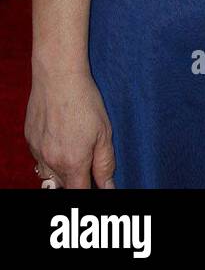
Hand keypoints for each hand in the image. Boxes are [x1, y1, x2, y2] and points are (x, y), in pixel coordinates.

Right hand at [25, 66, 115, 188]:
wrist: (58, 78)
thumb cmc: (85, 102)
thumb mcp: (104, 134)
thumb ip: (105, 164)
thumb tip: (108, 187)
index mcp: (72, 163)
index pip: (79, 192)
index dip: (90, 190)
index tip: (98, 184)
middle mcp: (50, 162)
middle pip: (63, 185)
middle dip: (76, 179)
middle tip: (89, 161)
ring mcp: (36, 151)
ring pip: (49, 173)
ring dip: (62, 168)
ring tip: (75, 147)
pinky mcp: (29, 139)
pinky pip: (40, 157)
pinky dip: (50, 154)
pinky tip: (62, 136)